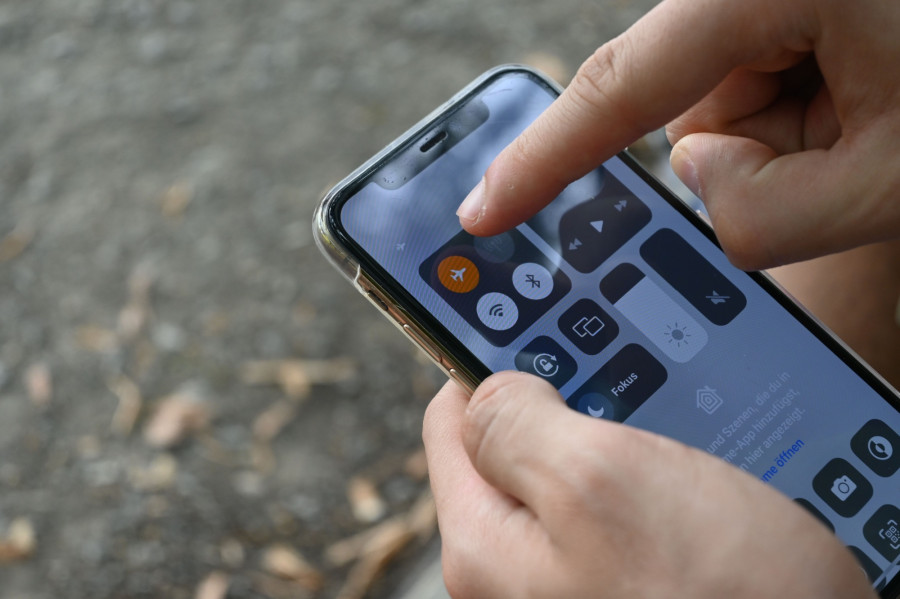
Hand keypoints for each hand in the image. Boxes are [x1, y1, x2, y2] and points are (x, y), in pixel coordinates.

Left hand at [423, 373, 873, 597]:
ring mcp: (573, 580)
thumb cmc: (718, 598)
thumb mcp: (599, 481)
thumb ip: (516, 425)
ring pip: (578, 473)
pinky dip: (654, 475)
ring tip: (676, 427)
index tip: (541, 332)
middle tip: (629, 380)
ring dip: (623, 438)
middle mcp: (519, 570)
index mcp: (485, 544)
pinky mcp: (626, 582)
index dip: (490, 365)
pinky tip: (697, 470)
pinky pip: (623, 508)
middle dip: (570, 403)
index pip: (452, 424)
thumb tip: (483, 388)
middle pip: (518, 446)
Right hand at [456, 0, 899, 268]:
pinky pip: (765, 75)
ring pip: (731, 97)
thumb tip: (698, 177)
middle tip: (856, 144)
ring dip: (796, 130)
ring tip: (885, 111)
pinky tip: (877, 89)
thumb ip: (766, 213)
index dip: (542, 162)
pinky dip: (811, 105)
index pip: (620, 91)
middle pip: (689, 101)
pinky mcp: (796, 4)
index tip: (482, 211)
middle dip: (758, 146)